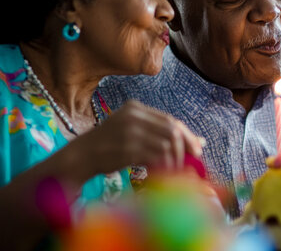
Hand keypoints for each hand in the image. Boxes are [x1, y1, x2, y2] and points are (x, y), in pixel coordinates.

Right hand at [77, 100, 201, 174]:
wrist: (80, 155)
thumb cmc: (109, 146)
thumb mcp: (132, 131)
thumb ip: (159, 133)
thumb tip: (199, 142)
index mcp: (135, 107)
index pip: (169, 120)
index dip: (187, 134)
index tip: (197, 149)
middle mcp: (133, 116)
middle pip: (172, 130)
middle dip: (186, 147)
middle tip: (192, 161)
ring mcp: (130, 131)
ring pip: (167, 144)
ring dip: (175, 160)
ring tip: (174, 170)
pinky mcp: (127, 148)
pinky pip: (156, 156)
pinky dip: (164, 166)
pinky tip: (162, 172)